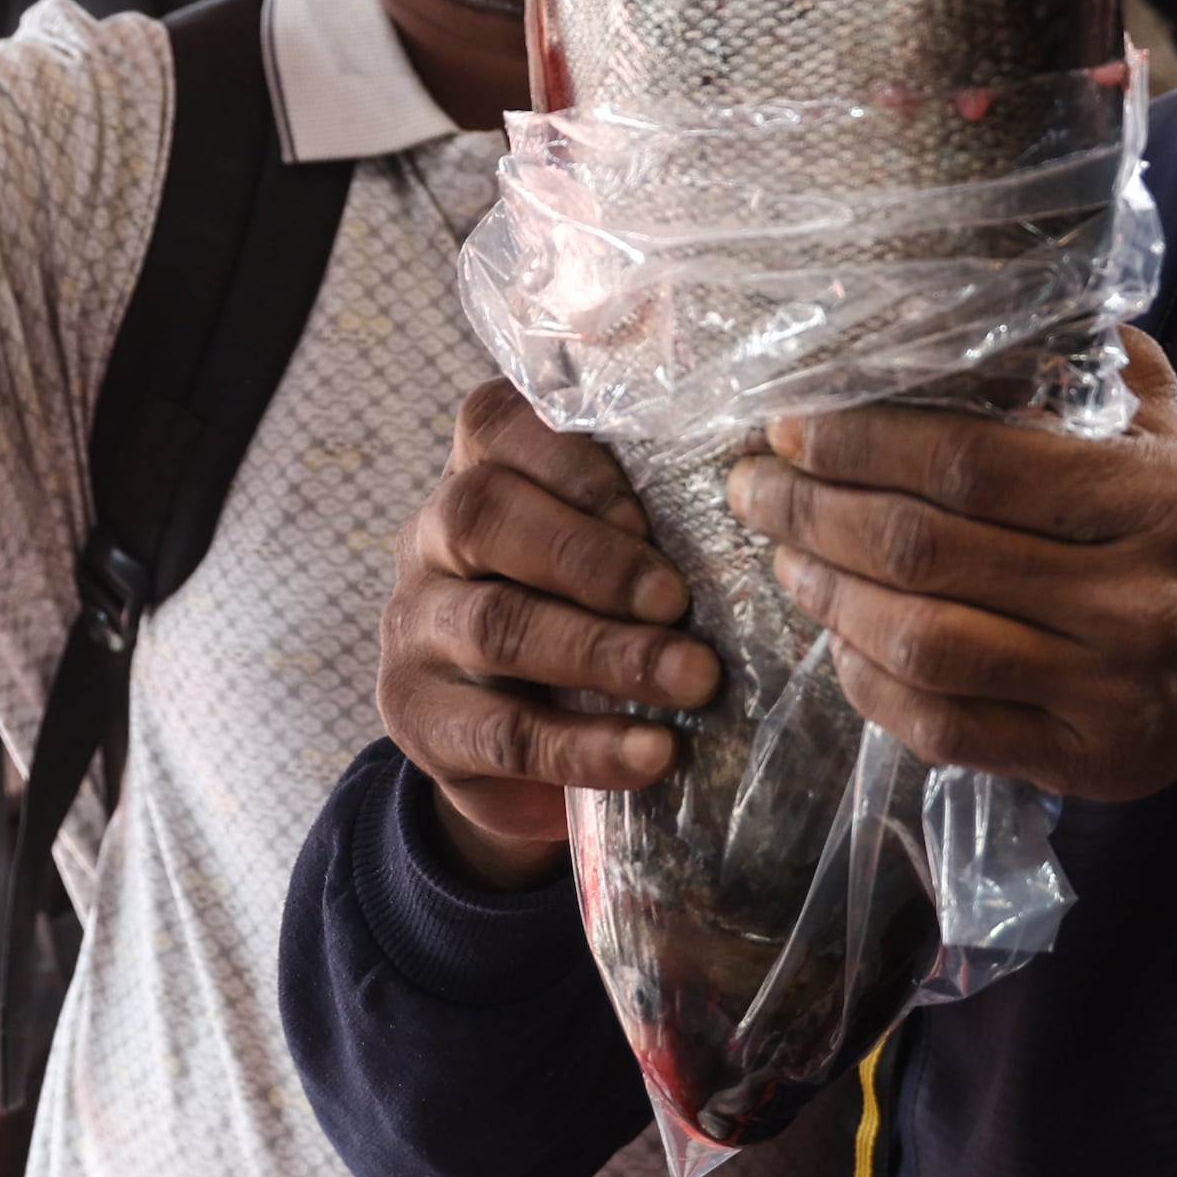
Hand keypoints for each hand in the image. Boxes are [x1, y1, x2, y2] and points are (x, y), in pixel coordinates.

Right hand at [376, 384, 718, 889]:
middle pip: (481, 515)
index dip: (571, 459)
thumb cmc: (586, 616)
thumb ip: (652, 515)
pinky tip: (651, 754)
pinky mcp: (419, 721)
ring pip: (496, 625)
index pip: (493, 422)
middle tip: (679, 599)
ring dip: (606, 653)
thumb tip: (763, 498)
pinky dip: (585, 746)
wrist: (514, 748)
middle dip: (591, 557)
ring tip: (694, 679)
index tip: (647, 511)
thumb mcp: (609, 554)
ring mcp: (413, 631)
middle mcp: (429, 538)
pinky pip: (501, 733)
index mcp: (477, 471)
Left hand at [732, 331, 1176, 859]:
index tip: (790, 425)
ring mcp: (1107, 691)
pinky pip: (940, 730)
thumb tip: (938, 310)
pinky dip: (867, 683)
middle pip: (930, 554)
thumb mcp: (1164, 421)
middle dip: (816, 514)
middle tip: (757, 486)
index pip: (974, 464)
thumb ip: (1071, 361)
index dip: (863, 443)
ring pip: (923, 646)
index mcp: (1155, 499)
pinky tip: (838, 638)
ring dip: (827, 598)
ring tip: (785, 557)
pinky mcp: (1080, 762)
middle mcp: (1135, 600)